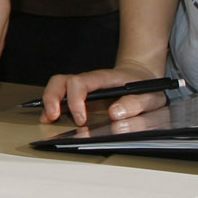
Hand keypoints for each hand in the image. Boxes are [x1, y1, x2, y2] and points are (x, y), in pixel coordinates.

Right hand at [40, 65, 168, 123]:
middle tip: (53, 117)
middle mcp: (88, 81)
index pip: (80, 83)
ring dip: (48, 102)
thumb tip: (115, 113)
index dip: (75, 101)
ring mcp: (82, 88)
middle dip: (52, 98)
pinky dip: (52, 107)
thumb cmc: (145, 88)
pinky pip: (60, 96)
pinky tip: (51, 120)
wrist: (142, 77)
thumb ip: (135, 104)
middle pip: (60, 81)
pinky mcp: (80, 97)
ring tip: (48, 120)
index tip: (81, 119)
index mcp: (103, 79)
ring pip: (57, 87)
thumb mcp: (150, 97)